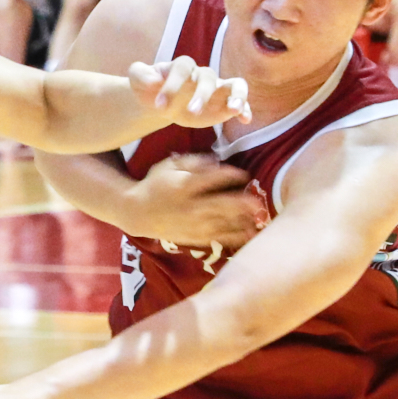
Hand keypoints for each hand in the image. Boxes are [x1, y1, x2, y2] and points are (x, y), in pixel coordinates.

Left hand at [127, 56, 251, 127]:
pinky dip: (245, 109)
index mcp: (182, 66)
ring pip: (235, 84)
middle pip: (208, 77)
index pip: (182, 68)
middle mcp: (202, 74)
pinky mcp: (224, 104)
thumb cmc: (149, 88)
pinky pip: (240, 103)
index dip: (172, 85)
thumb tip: (153, 81)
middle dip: (202, 95)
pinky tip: (246, 120)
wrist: (160, 101)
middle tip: (191, 112)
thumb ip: (140, 74)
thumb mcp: (138, 79)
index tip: (159, 105)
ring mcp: (217, 88)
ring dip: (237, 95)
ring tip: (235, 109)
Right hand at [129, 152, 266, 250]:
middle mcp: (189, 206)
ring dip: (242, 222)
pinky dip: (234, 238)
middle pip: (219, 205)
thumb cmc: (157, 184)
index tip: (244, 173)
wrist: (137, 212)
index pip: (210, 179)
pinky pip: (217, 238)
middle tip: (258, 202)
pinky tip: (250, 235)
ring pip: (221, 224)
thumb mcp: (170, 165)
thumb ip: (193, 161)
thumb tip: (216, 160)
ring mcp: (192, 224)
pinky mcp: (194, 237)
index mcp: (184, 185)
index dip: (230, 176)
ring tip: (260, 219)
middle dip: (240, 204)